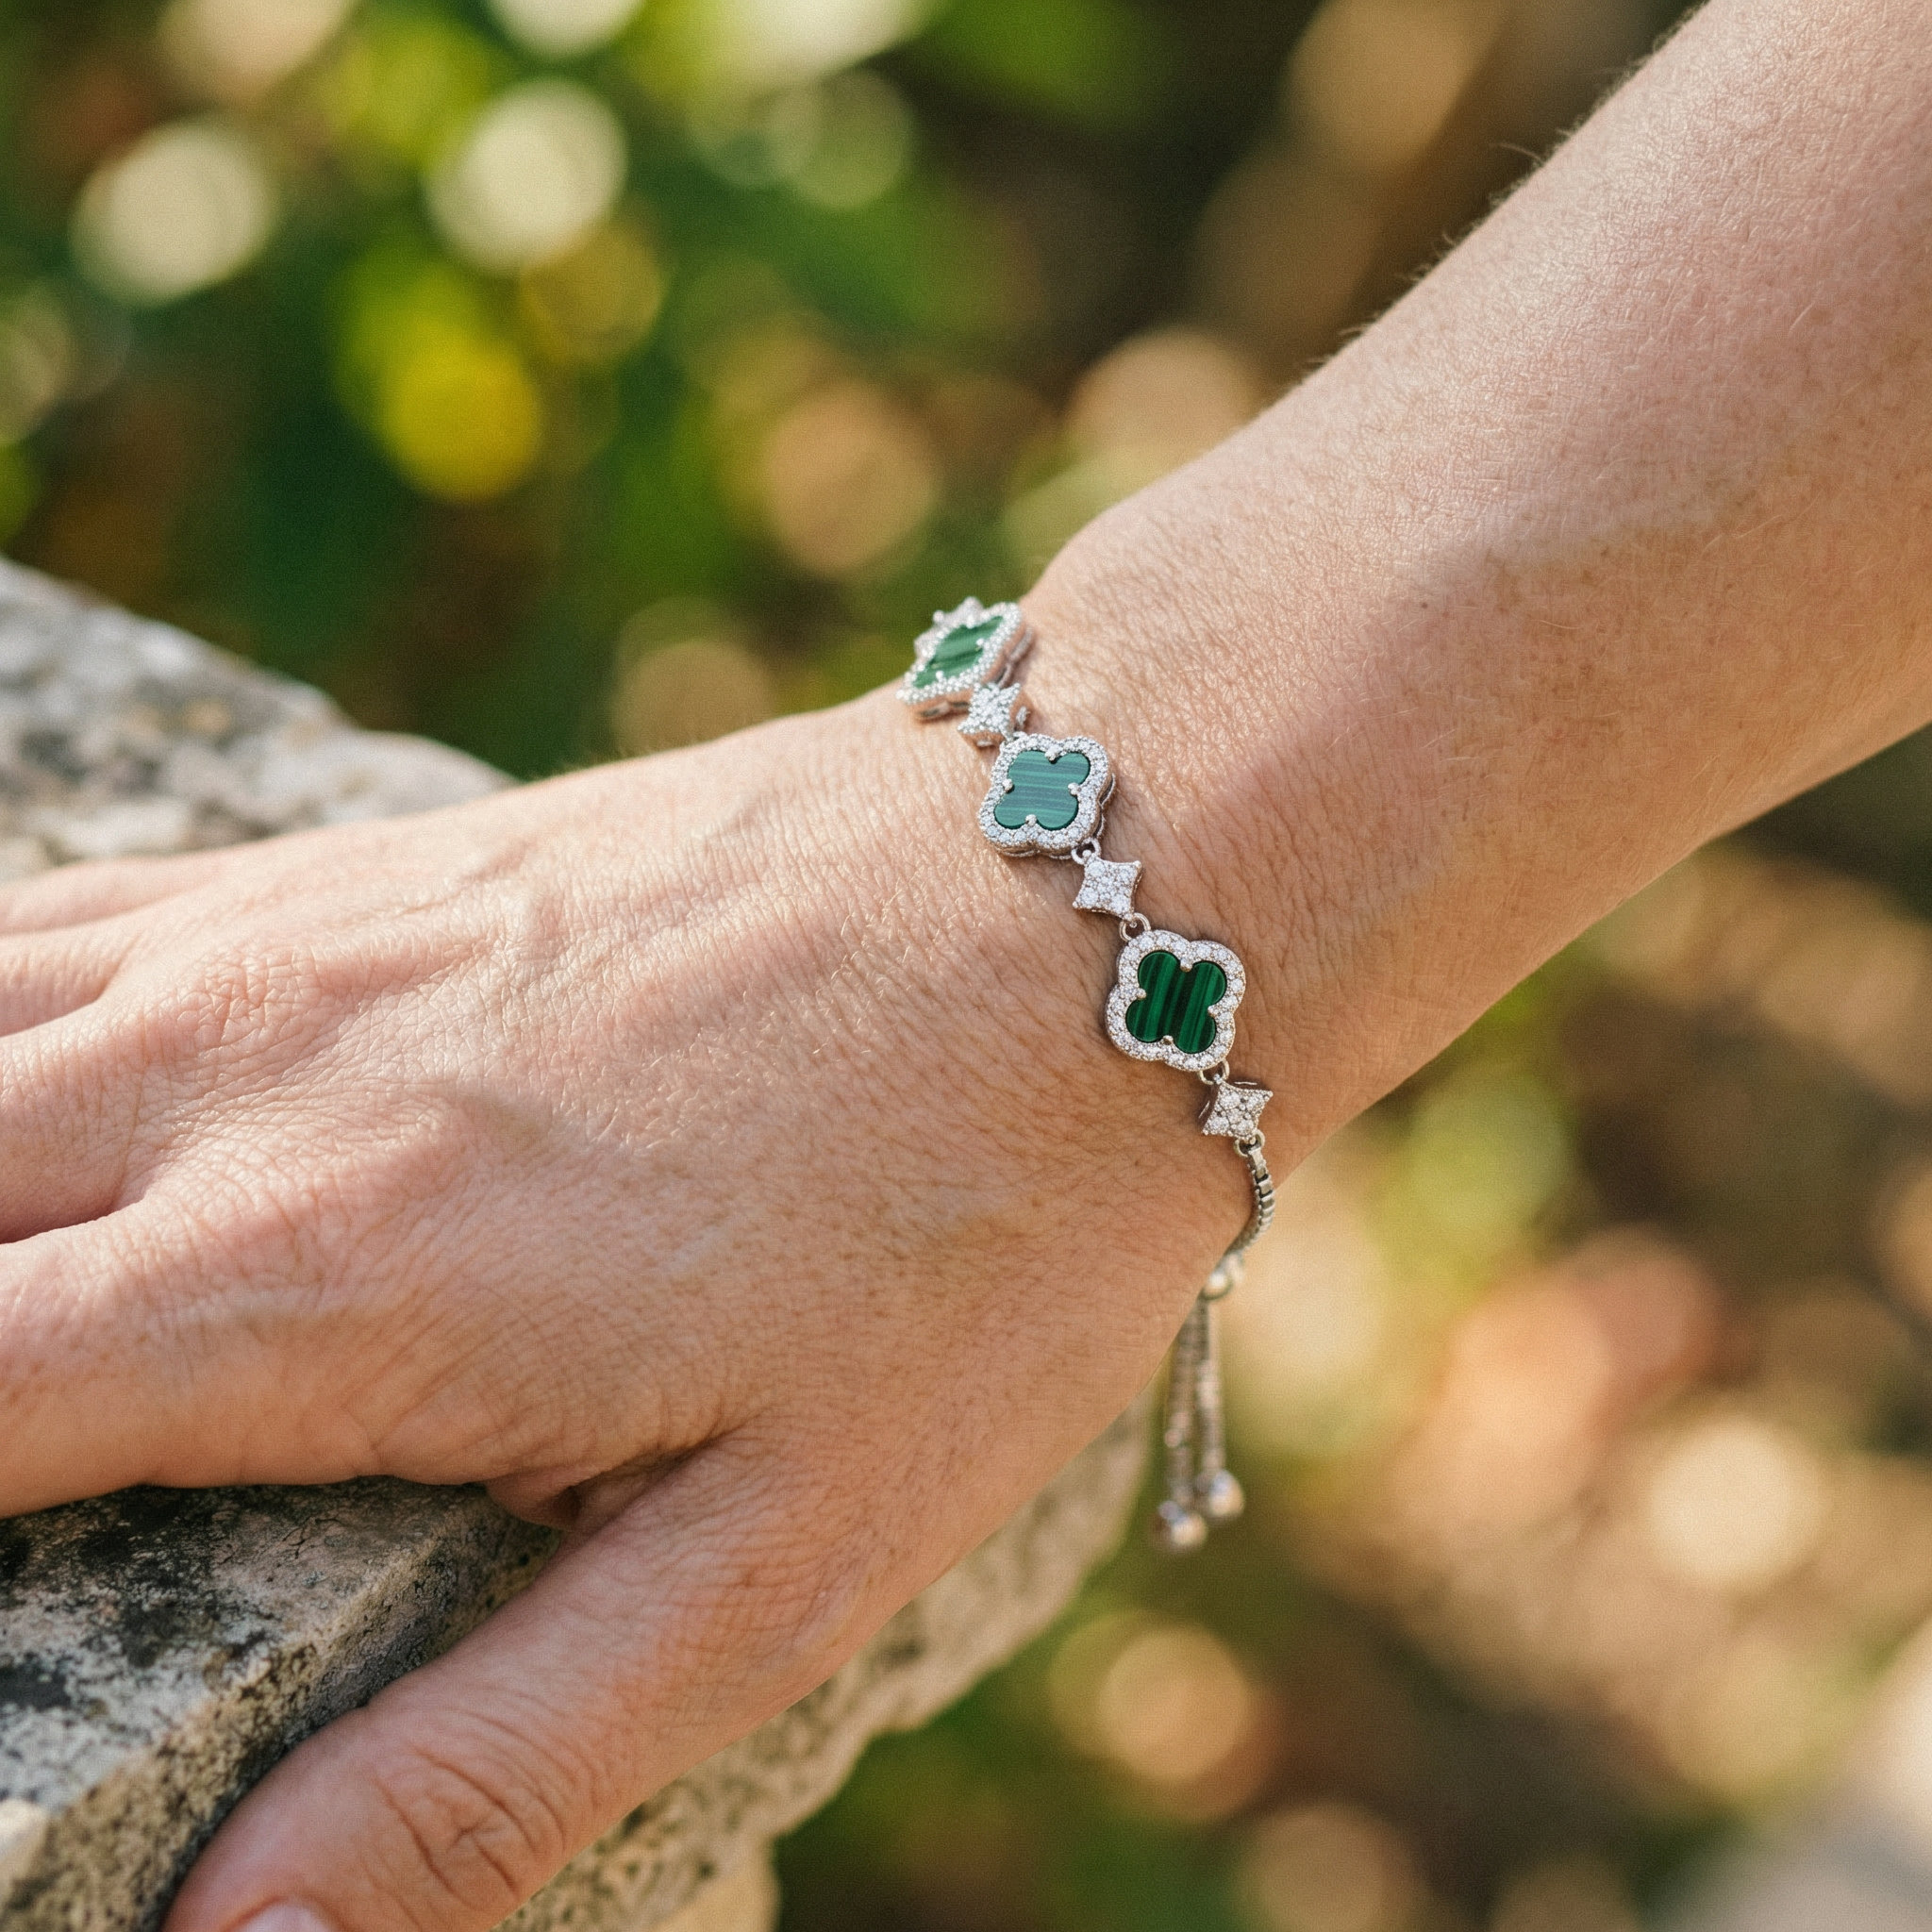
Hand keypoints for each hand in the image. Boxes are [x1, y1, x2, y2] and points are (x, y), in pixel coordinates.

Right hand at [0, 687, 1239, 1931]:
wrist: (1095, 892)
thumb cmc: (979, 1219)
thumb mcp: (784, 1552)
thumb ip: (493, 1761)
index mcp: (318, 1279)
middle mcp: (244, 1073)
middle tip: (9, 1478)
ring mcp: (294, 935)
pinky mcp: (367, 865)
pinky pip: (60, 924)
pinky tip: (15, 1108)